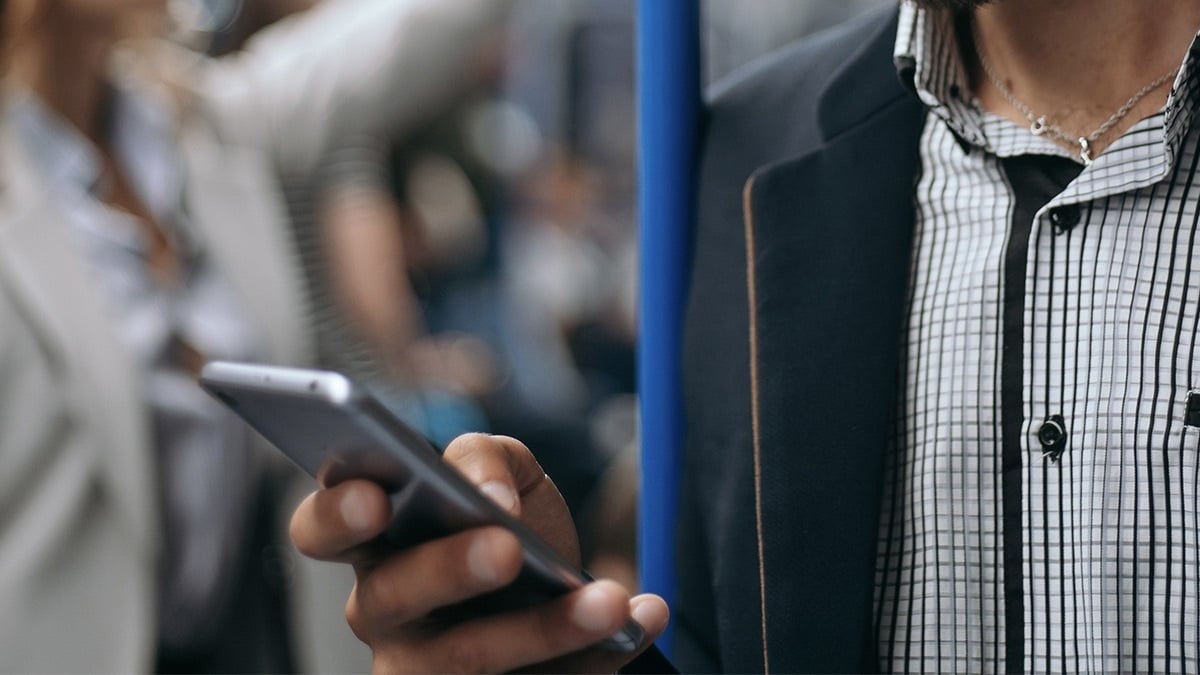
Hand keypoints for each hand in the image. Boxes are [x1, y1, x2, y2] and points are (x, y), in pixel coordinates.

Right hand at [289, 433, 669, 672]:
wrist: (567, 591)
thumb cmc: (513, 523)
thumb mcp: (503, 472)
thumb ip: (485, 456)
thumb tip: (487, 494)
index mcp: (376, 542)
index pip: (320, 528)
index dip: (336, 515)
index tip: (376, 498)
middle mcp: (386, 611)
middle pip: (391, 599)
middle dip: (450, 570)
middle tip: (505, 547)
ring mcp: (429, 670)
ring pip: (468, 660)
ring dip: (544, 629)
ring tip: (609, 599)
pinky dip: (600, 655)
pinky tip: (643, 617)